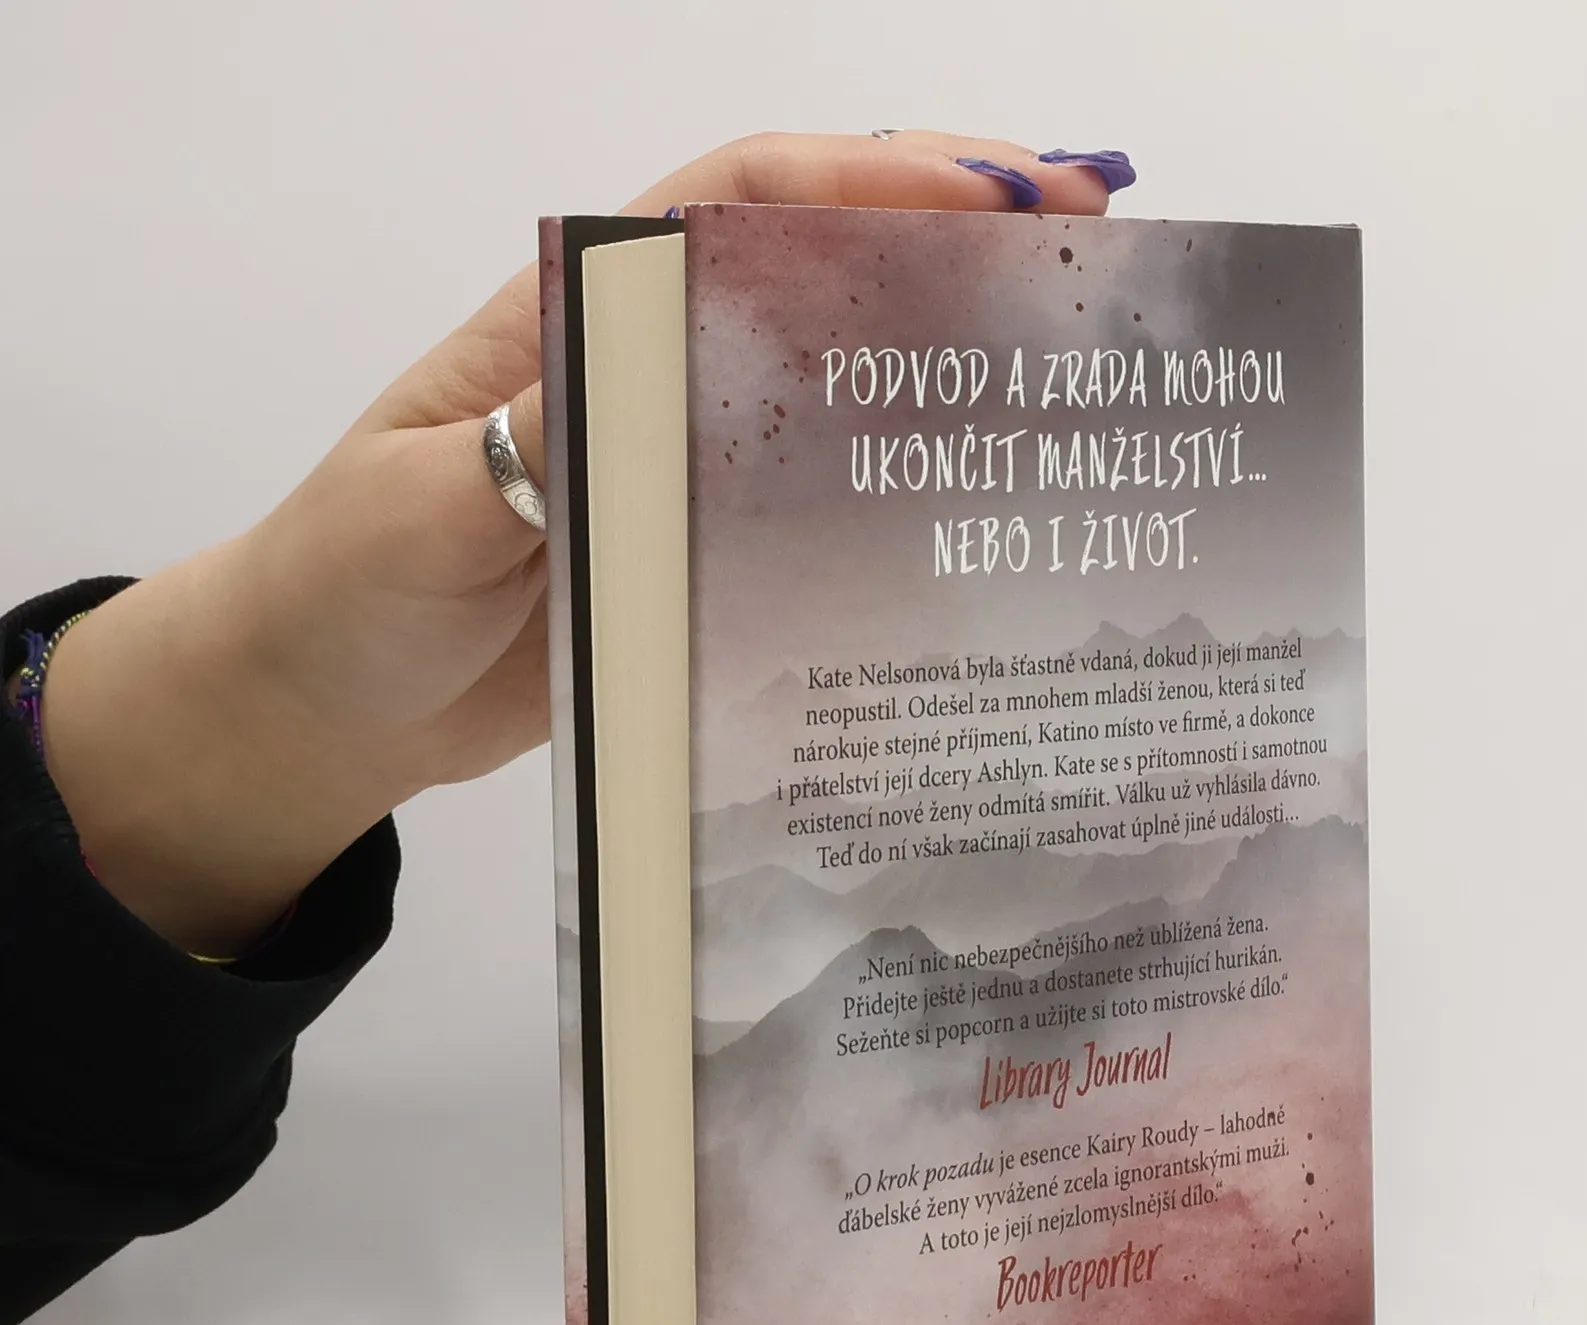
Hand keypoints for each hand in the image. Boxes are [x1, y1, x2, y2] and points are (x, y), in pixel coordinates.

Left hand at [39, 132, 1125, 955]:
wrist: (322, 710)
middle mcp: (650, 375)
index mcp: (572, 322)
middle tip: (1093, 251)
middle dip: (953, 239)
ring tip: (1073, 363)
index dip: (870, 182)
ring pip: (835, 383)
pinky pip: (815, 509)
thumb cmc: (345, 590)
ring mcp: (684, 468)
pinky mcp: (700, 559)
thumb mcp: (417, 508)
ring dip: (950, 360)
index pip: (737, 208)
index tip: (1000, 196)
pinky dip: (902, 495)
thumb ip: (526, 441)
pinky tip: (983, 513)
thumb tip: (639, 366)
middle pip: (818, 268)